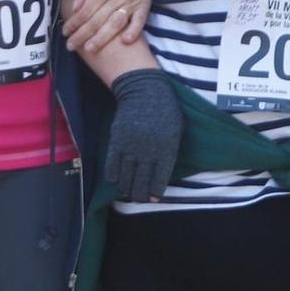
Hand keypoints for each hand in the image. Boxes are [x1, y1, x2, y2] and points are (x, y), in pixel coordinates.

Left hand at [64, 0, 151, 55]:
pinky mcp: (144, 5)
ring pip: (115, 24)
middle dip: (82, 35)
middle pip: (97, 21)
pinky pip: (140, 21)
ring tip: (90, 49)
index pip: (85, 11)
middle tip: (71, 46)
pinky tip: (125, 42)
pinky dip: (133, 32)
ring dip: (102, 38)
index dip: (74, 24)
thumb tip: (75, 9)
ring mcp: (131, 2)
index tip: (65, 33)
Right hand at [105, 69, 181, 201]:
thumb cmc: (165, 111)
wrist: (144, 91)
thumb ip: (170, 151)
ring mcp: (131, 145)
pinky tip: (115, 180)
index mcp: (167, 149)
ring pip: (127, 174)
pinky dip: (113, 173)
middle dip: (140, 193)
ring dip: (126, 186)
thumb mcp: (176, 131)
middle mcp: (148, 150)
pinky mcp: (117, 140)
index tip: (153, 198)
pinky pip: (113, 162)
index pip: (160, 177)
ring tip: (127, 193)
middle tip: (139, 199)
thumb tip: (161, 170)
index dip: (155, 190)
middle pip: (142, 179)